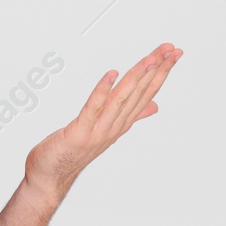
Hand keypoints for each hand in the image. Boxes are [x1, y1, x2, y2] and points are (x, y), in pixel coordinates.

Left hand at [24, 42, 182, 202]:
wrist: (52, 176)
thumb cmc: (74, 151)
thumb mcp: (106, 129)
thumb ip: (131, 115)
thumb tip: (153, 106)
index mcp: (122, 122)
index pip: (147, 93)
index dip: (162, 73)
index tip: (173, 54)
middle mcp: (114, 126)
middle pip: (139, 93)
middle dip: (156, 69)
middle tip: (170, 50)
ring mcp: (98, 130)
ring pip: (121, 99)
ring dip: (136, 77)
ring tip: (148, 59)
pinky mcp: (80, 132)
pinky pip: (93, 108)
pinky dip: (102, 90)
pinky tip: (111, 74)